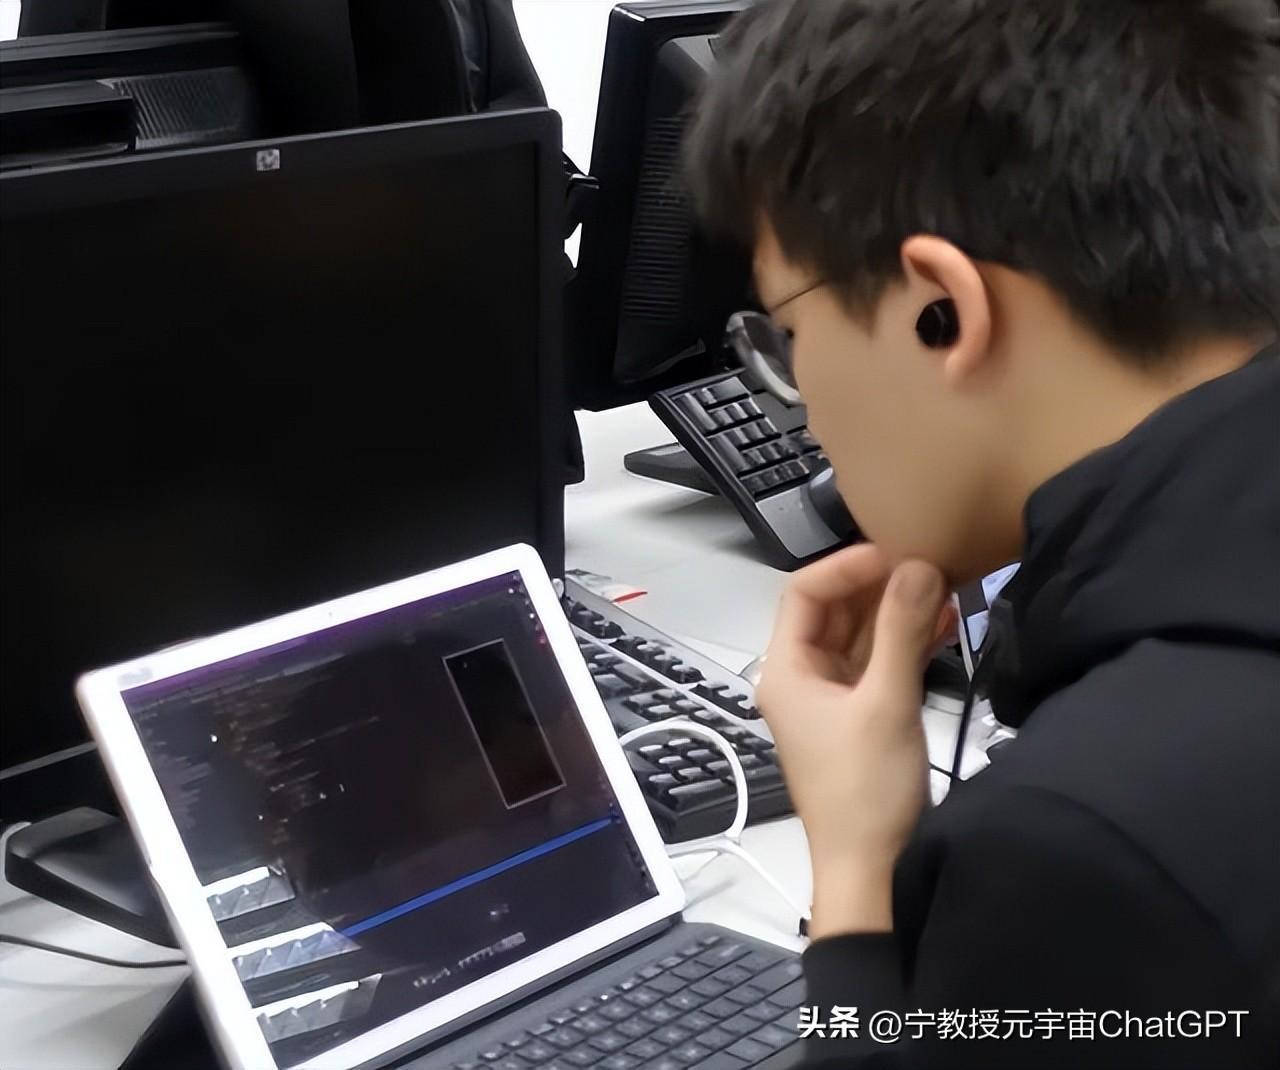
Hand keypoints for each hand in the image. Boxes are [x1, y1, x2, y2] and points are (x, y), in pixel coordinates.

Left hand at [756, 545, 951, 938]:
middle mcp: (803, 678)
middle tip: (929, 563)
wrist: (872, 869)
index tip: (896, 553)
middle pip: (835, 610)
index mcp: (786, 670)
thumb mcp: (886, 703)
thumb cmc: (865, 793)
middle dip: (880, 584)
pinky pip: (880, 662)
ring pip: (862, 635)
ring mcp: (832, 697)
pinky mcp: (861, 714)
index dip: (847, 566)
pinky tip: (945, 621)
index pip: (805, 592)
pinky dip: (908, 641)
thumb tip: (919, 567)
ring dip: (898, 610)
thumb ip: (902, 631)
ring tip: (944, 585)